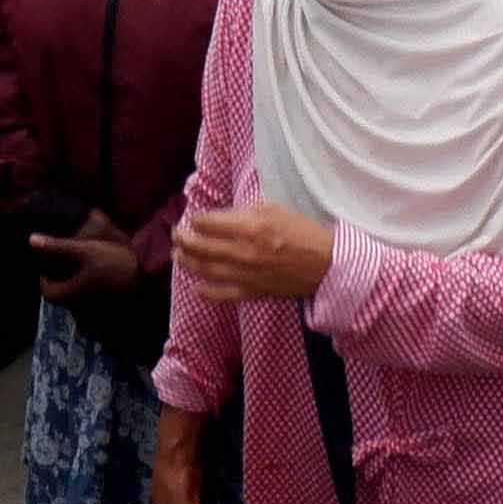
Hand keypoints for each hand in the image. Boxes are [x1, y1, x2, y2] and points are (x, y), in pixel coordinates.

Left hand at [29, 212, 143, 305]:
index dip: (44, 279)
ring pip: (78, 297)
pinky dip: (88, 287)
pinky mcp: (110, 304)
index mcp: (72, 292)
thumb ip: (58, 246)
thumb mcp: (84, 250)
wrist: (148, 277)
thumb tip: (30, 240)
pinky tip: (96, 272)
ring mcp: (97, 307)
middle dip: (60, 280)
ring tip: (80, 264)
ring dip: (75, 283)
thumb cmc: (113, 263)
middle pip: (63, 296)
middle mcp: (82, 304)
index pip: (48, 293)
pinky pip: (92, 298)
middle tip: (63, 262)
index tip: (48, 264)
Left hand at [171, 201, 333, 305]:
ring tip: (178, 256)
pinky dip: (206, 292)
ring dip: (188, 262)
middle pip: (200, 246)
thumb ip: (243, 212)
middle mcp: (243, 252)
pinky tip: (196, 287)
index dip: (196, 220)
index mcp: (249, 227)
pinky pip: (222, 295)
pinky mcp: (252, 293)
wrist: (325, 264)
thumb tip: (220, 217)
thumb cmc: (302, 231)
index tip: (194, 219)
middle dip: (183, 240)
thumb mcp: (273, 208)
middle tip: (176, 235)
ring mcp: (245, 275)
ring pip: (206, 270)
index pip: (207, 223)